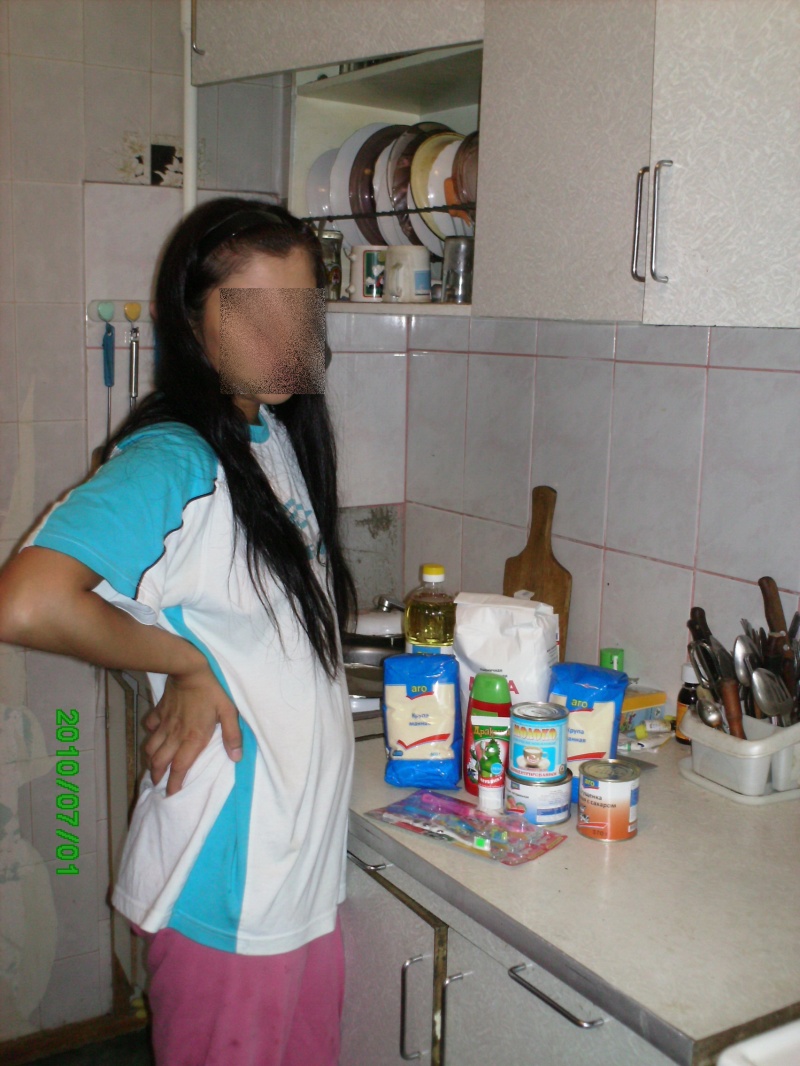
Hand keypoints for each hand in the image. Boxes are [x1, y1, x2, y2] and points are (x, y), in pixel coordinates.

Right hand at [143, 661, 241, 795]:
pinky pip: (149, 727)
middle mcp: (175, 735)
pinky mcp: (159, 711)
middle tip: (159, 783)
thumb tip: (236, 757)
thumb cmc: (212, 691)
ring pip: (151, 747)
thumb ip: (233, 736)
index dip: (174, 784)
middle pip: (159, 761)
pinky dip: (149, 734)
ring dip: (150, 760)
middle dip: (157, 776)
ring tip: (153, 766)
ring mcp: (164, 724)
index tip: (170, 795)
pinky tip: (154, 735)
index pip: (180, 767)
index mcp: (192, 738)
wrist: (189, 669)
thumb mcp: (229, 712)